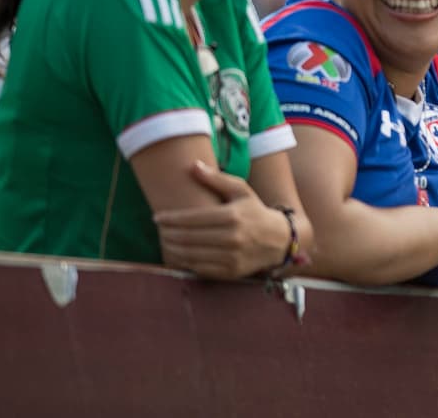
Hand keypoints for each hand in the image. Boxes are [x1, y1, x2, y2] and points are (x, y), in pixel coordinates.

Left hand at [152, 160, 291, 278]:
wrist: (279, 240)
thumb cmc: (255, 211)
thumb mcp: (241, 191)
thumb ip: (216, 178)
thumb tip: (193, 166)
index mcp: (233, 215)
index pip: (192, 218)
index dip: (171, 219)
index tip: (157, 217)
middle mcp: (232, 237)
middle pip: (188, 237)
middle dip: (167, 234)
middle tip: (158, 230)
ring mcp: (231, 256)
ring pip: (191, 255)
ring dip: (172, 249)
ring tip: (164, 241)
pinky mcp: (230, 271)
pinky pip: (199, 268)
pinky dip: (184, 262)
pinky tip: (178, 255)